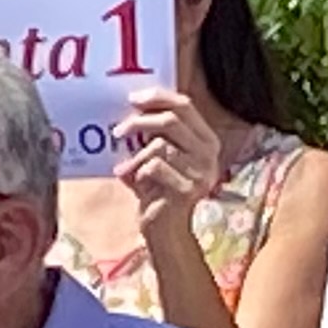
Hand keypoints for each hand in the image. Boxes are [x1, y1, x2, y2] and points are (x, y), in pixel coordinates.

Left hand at [111, 89, 225, 227]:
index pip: (185, 105)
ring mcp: (201, 172)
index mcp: (206, 139)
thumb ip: (156, 132)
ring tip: (129, 171)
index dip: (158, 97)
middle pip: (171, 121)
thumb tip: (132, 104)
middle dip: (139, 122)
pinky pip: (154, 167)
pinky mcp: (188, 189)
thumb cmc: (158, 189)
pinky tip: (138, 187)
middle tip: (118, 131)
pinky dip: (139, 174)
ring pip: (159, 146)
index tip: (133, 99)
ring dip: (136, 158)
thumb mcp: (159, 156)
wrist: (166, 230)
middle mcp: (209, 154)